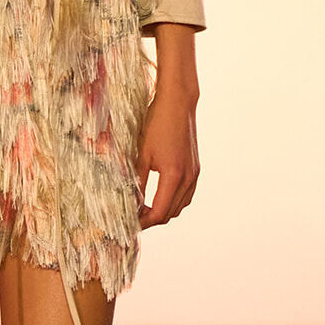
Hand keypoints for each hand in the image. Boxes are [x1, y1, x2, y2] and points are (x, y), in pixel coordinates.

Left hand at [136, 23, 199, 227]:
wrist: (177, 102)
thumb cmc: (156, 124)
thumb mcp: (140, 153)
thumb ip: (135, 180)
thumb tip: (129, 202)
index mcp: (173, 176)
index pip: (159, 213)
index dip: (143, 222)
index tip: (129, 222)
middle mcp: (188, 178)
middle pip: (170, 213)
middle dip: (152, 219)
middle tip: (133, 217)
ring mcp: (194, 173)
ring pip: (180, 206)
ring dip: (163, 210)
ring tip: (144, 208)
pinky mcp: (195, 168)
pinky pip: (186, 194)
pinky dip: (173, 200)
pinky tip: (159, 195)